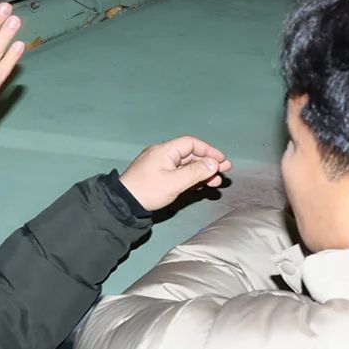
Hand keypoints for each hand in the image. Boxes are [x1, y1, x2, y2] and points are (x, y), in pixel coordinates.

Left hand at [118, 135, 233, 212]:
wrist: (124, 204)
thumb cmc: (148, 191)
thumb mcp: (174, 182)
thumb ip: (195, 172)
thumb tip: (214, 164)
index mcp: (165, 150)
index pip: (191, 143)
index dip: (209, 150)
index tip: (222, 161)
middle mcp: (163, 154)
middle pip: (191, 154)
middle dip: (208, 162)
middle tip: (224, 171)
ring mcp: (161, 165)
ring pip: (186, 165)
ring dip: (202, 172)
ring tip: (215, 182)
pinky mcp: (159, 176)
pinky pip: (179, 173)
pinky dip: (191, 178)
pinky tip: (201, 185)